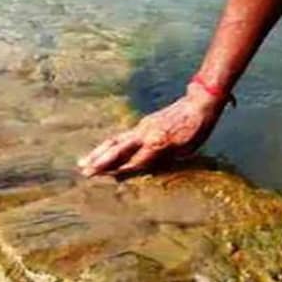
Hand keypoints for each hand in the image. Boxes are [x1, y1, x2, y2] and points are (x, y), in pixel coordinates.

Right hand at [77, 83, 227, 176]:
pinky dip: (110, 145)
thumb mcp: (185, 150)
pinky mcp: (143, 124)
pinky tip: (102, 151)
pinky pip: (122, 136)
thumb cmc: (197, 129)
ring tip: (83, 161)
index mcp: (157, 143)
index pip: (135, 161)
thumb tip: (147, 168)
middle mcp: (145, 134)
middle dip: (100, 161)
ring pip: (115, 141)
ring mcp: (142, 127)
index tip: (106, 178)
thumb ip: (164, 159)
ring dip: (98, 152)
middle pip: (117, 149)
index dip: (121, 171)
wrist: (198, 103)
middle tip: (84, 171)